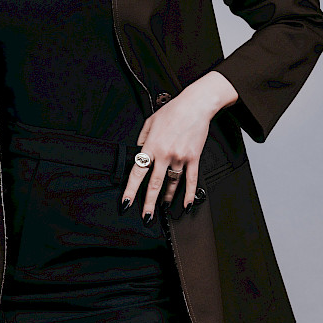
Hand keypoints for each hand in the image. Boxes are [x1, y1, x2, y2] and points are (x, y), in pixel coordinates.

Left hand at [121, 71, 238, 220]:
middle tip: (146, 216)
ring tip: (163, 208)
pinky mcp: (193, 158)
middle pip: (154, 184)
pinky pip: (191, 180)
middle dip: (148, 203)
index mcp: (151, 146)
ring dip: (167, 199)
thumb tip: (138, 152)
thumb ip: (142, 139)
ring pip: (172, 184)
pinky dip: (189, 194)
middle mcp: (165, 154)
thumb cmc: (173, 111)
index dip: (131, 190)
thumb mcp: (150, 122)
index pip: (138, 173)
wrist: (195, 105)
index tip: (126, 202)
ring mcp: (180, 157)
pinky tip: (186, 204)